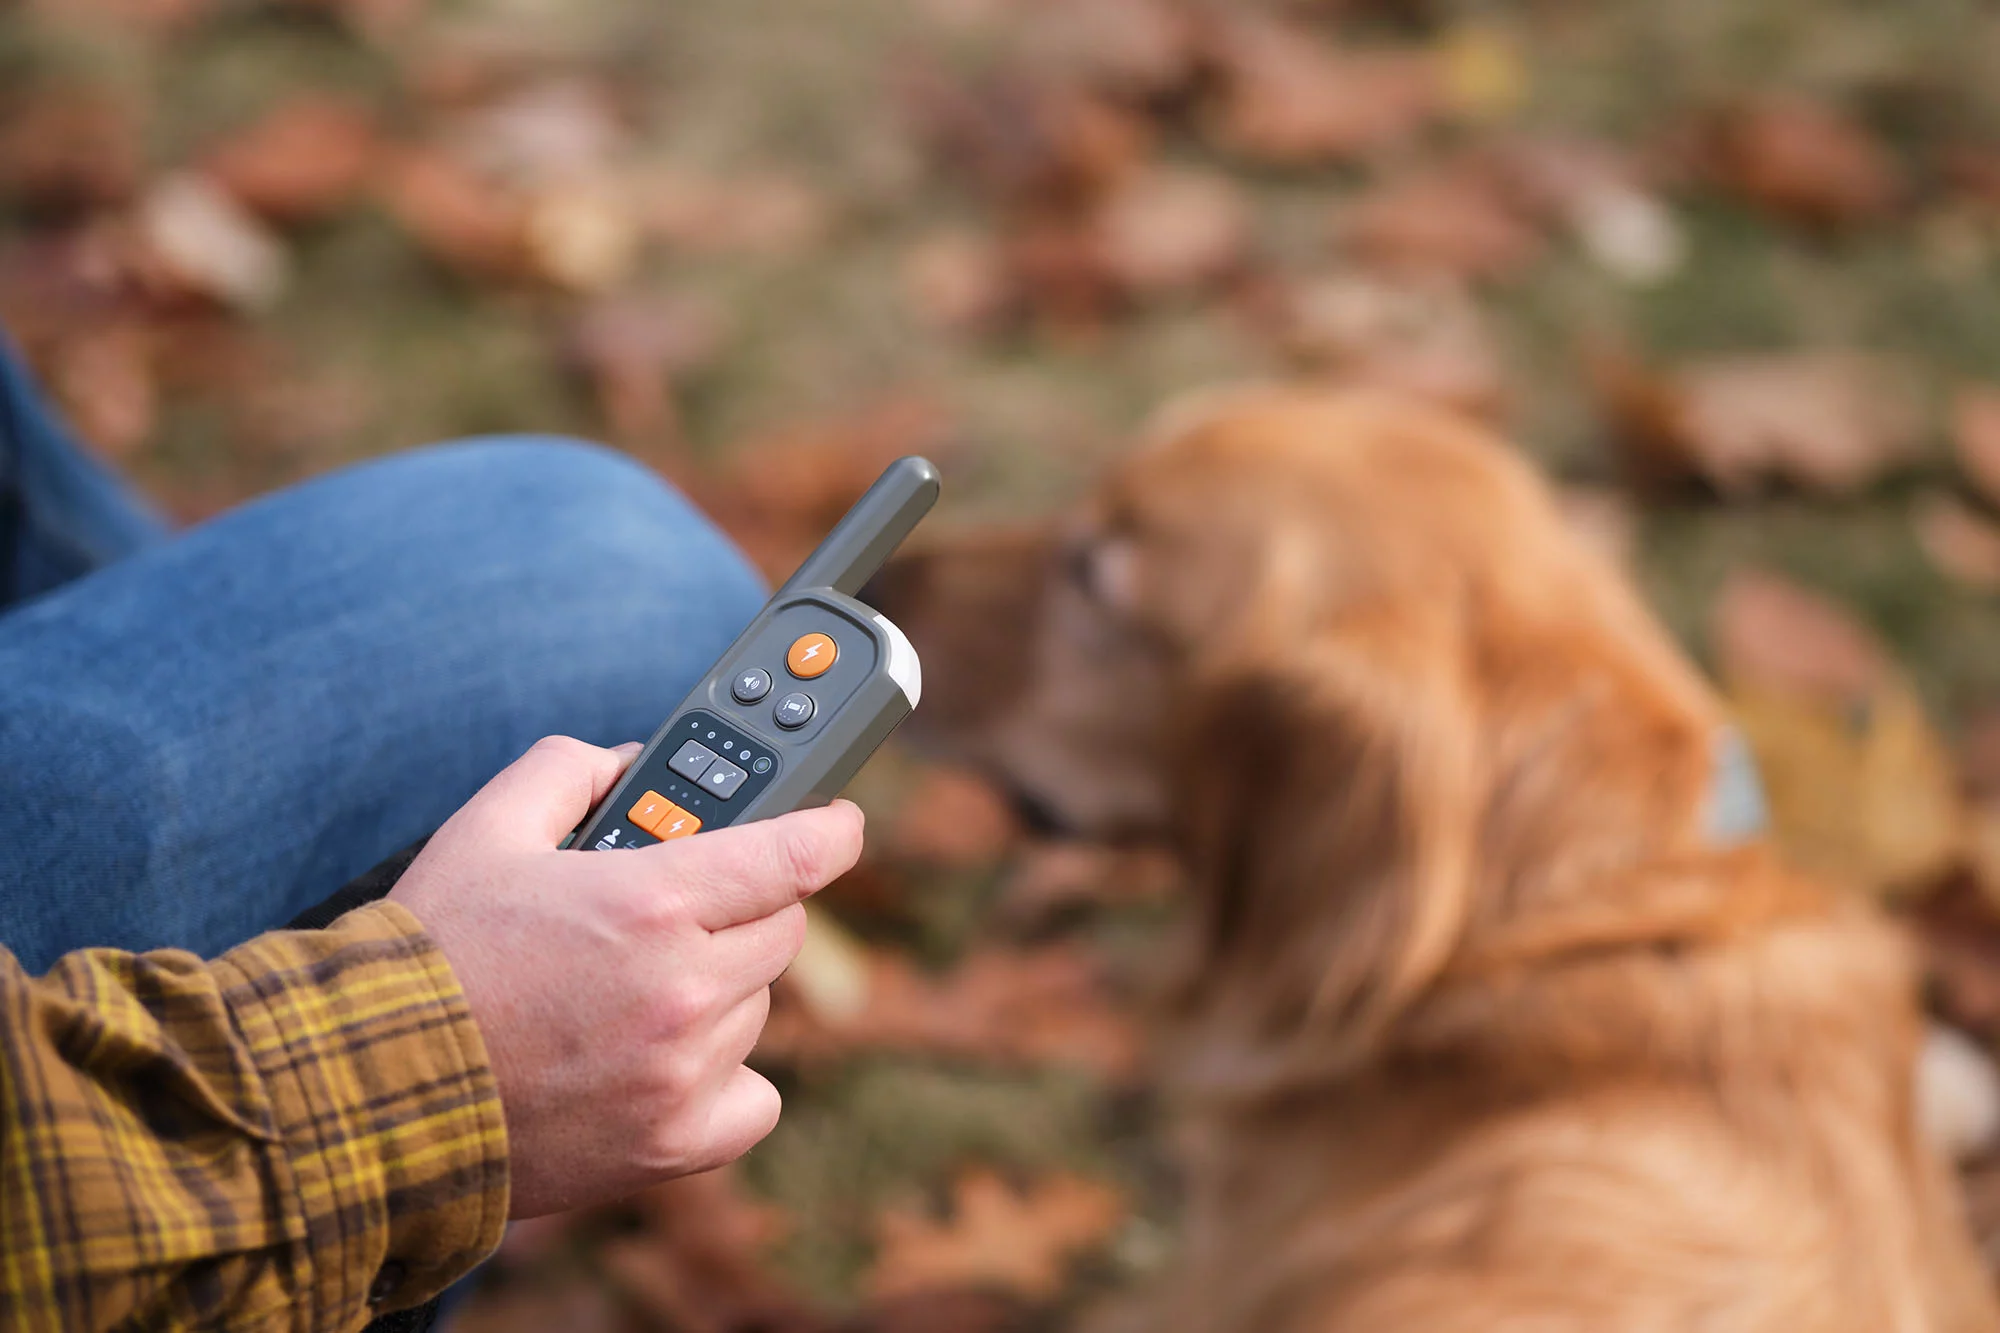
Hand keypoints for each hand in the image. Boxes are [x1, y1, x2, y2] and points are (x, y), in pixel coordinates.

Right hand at [390, 735, 863, 1217]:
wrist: (368, 1094)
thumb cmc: (427, 958)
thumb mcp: (486, 829)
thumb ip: (567, 771)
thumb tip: (629, 765)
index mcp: (652, 903)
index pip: (797, 854)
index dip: (827, 829)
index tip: (836, 823)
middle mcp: (684, 990)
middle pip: (782, 929)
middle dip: (744, 907)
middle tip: (680, 909)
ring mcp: (684, 1073)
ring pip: (757, 1007)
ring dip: (719, 989)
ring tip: (629, 990)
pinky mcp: (675, 1144)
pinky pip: (755, 1097)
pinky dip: (725, 1078)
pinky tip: (663, 1062)